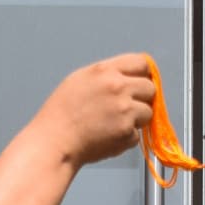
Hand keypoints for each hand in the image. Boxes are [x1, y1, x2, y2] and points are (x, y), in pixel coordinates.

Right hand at [31, 54, 157, 168]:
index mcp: (106, 71)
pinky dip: (126, 138)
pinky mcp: (126, 133)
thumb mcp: (80, 79)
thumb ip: (106, 75)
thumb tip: (126, 78)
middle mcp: (118, 88)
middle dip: (142, 98)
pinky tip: (108, 137)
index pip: (141, 63)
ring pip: (148, 113)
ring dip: (137, 120)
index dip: (144, 74)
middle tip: (127, 107)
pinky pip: (137, 135)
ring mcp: (125, 111)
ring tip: (114, 124)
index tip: (142, 81)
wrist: (54, 141)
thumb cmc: (60, 114)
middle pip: (150, 88)